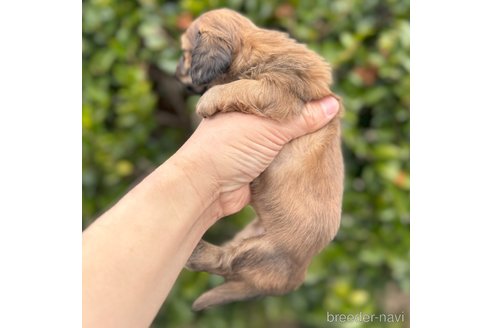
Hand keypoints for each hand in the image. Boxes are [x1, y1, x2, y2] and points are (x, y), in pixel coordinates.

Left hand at [170, 96, 339, 218]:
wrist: (205, 187)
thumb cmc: (228, 148)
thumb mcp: (270, 129)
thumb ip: (301, 118)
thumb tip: (333, 104)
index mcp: (243, 96)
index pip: (277, 85)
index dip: (300, 87)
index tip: (325, 88)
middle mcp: (245, 115)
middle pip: (281, 111)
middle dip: (302, 113)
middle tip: (330, 112)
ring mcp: (248, 139)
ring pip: (280, 134)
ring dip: (297, 136)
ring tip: (325, 130)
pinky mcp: (253, 161)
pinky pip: (278, 154)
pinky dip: (291, 153)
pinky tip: (310, 151)